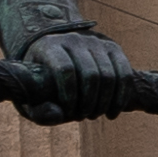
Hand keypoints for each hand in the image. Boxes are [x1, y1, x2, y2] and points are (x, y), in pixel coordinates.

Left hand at [7, 30, 135, 125]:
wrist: (56, 56)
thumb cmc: (42, 82)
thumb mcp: (33, 98)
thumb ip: (39, 111)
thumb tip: (59, 115)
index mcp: (49, 46)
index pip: (65, 69)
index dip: (70, 95)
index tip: (68, 113)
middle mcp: (74, 39)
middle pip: (90, 74)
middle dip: (89, 102)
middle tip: (83, 117)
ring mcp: (95, 41)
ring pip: (109, 75)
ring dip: (104, 102)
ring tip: (94, 115)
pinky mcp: (112, 47)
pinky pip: (124, 73)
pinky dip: (120, 97)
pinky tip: (111, 112)